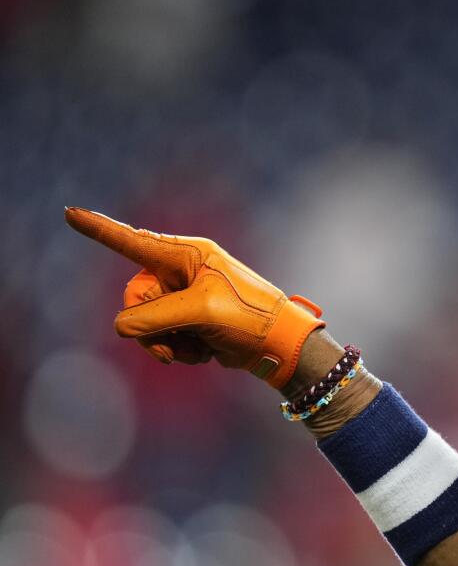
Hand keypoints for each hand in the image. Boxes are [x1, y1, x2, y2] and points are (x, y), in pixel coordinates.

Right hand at [65, 207, 324, 388]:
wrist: (280, 346)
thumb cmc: (249, 319)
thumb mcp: (201, 313)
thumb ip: (154, 317)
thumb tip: (122, 327)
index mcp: (188, 255)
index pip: (134, 242)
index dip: (99, 230)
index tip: (69, 213)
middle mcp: (183, 271)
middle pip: (134, 297)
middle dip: (148, 327)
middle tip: (171, 346)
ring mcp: (184, 296)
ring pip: (146, 322)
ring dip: (166, 342)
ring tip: (196, 350)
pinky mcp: (189, 319)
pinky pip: (163, 335)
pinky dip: (180, 348)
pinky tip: (205, 352)